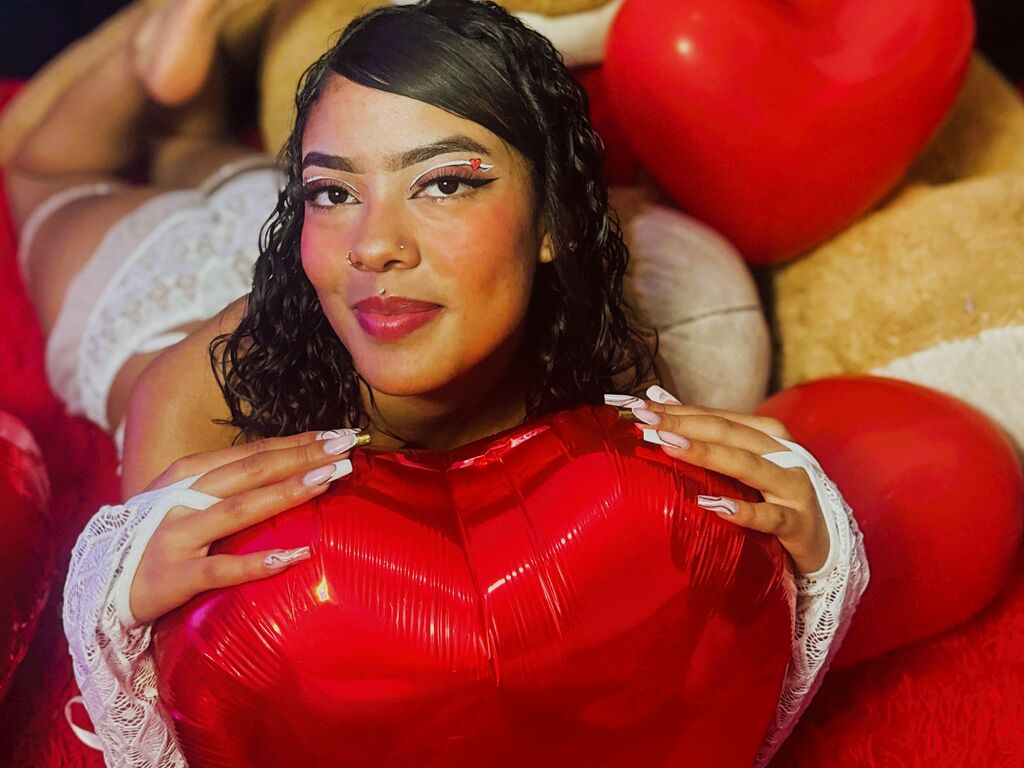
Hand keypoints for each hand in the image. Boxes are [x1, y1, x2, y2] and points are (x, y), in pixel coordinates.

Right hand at [130, 428, 365, 622]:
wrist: (103, 584)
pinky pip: (221, 570)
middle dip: (301, 456)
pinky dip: (257, 563)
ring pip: (238, 510)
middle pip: (250, 471)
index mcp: (190, 474)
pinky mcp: (174, 576)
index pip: (252, 452)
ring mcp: (176, 536)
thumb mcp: (189, 498)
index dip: (296, 441)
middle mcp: (182, 498)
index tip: (338, 434)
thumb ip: (232, 483)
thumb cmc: (161, 536)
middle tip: (344, 447)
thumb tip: (293, 466)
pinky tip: (294, 556)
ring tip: (327, 480)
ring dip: (285, 493)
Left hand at [607, 386, 829, 574]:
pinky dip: (743, 511)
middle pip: (728, 432)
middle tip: (645, 420)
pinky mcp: (798, 523)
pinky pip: (769, 516)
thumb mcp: (744, 460)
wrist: (825, 541)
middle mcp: (782, 453)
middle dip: (684, 423)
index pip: (716, 416)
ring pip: (747, 465)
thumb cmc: (774, 495)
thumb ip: (706, 431)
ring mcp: (793, 486)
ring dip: (706, 454)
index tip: (638, 407)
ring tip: (669, 446)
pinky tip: (713, 506)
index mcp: (768, 433)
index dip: (677, 410)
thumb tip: (657, 397)